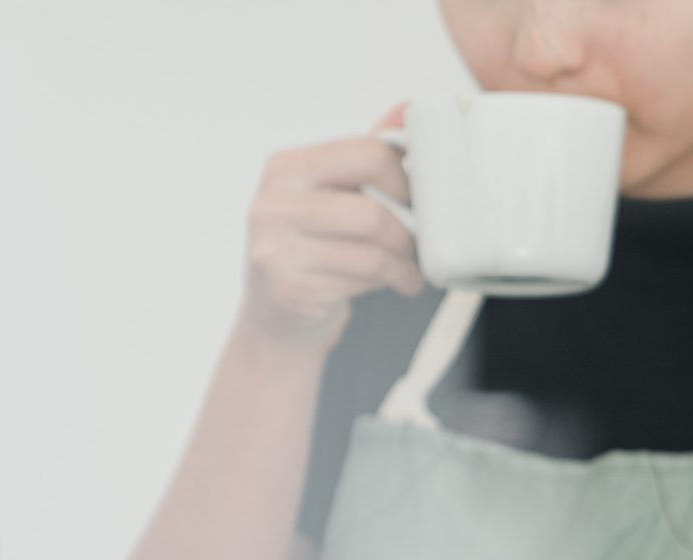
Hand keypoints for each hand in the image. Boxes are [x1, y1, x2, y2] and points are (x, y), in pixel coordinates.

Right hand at [239, 107, 423, 353]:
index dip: (406, 178)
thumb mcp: (331, 196)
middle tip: (417, 244)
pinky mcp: (289, 289)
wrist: (275, 320)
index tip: (419, 198)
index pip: (367, 154)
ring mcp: (276, 248)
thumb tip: (407, 107)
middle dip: (407, 234)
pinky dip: (388, 285)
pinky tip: (392, 285)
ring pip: (372, 252)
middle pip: (373, 211)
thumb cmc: (311, 251)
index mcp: (287, 167)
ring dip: (403, 266)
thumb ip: (366, 154)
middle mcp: (273, 204)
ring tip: (408, 271)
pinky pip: (361, 282)